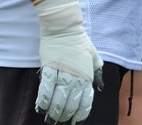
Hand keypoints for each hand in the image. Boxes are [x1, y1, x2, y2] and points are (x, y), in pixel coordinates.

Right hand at [34, 0, 102, 124]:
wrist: (64, 27)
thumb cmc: (79, 41)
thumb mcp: (94, 56)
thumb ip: (98, 73)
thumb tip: (99, 88)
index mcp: (87, 76)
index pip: (85, 102)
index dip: (79, 115)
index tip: (75, 121)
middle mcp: (75, 78)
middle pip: (70, 105)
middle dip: (65, 116)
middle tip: (60, 121)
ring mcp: (62, 74)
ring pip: (57, 100)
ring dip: (53, 112)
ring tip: (51, 118)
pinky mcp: (49, 68)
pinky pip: (45, 89)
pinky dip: (43, 101)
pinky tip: (41, 108)